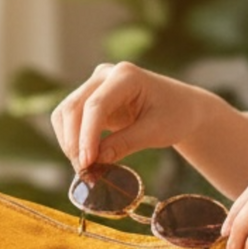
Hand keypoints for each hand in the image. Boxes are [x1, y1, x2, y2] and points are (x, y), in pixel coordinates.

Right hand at [50, 62, 205, 173]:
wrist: (182, 107)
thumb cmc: (175, 115)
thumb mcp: (156, 132)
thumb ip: (125, 144)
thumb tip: (95, 162)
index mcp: (126, 75)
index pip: (96, 106)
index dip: (87, 137)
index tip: (87, 164)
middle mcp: (105, 75)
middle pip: (73, 107)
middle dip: (74, 142)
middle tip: (84, 173)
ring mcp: (95, 85)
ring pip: (66, 113)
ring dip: (69, 142)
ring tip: (85, 169)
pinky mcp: (90, 99)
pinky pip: (70, 119)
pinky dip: (73, 140)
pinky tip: (86, 159)